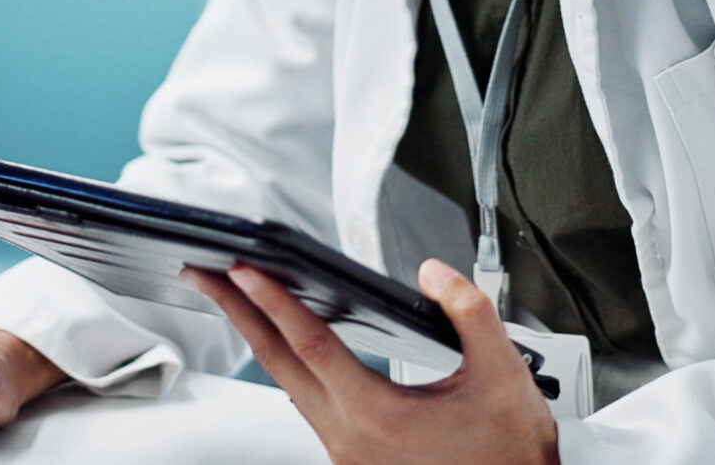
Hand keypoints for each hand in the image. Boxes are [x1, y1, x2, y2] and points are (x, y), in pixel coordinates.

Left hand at [182, 259, 557, 464]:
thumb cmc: (509, 458)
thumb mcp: (504, 377)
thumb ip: (469, 313)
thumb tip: (435, 273)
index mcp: (379, 415)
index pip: (311, 345)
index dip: (273, 301)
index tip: (244, 269)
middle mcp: (350, 438)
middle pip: (278, 363)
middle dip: (236, 313)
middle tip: (204, 275)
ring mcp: (346, 453)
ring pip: (287, 385)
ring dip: (258, 338)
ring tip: (234, 300)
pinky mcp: (352, 460)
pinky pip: (307, 406)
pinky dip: (288, 367)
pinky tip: (284, 346)